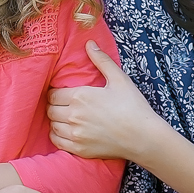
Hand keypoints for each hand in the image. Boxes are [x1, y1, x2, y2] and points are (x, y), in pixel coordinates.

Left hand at [47, 42, 157, 160]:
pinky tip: (67, 131)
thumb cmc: (133, 106)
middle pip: (50, 109)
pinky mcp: (79, 149)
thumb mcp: (119, 79)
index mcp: (80, 96)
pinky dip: (58, 135)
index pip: (53, 94)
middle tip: (65, 105)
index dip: (56, 93)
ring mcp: (75, 134)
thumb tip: (89, 42)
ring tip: (66, 117)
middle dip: (55, 106)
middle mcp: (73, 115)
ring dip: (56, 120)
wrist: (143, 136)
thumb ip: (102, 60)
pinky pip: (57, 141)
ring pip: (52, 125)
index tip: (63, 93)